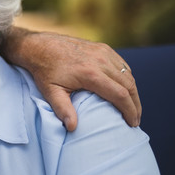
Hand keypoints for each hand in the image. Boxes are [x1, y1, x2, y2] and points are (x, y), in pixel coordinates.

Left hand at [0, 27, 140, 130]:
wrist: (39, 46)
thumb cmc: (44, 70)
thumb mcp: (50, 91)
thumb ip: (63, 109)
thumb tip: (72, 128)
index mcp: (90, 73)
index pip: (120, 95)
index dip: (130, 111)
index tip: (132, 123)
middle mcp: (100, 60)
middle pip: (129, 85)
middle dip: (135, 104)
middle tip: (135, 119)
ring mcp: (103, 51)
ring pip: (128, 74)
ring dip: (132, 91)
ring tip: (131, 107)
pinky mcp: (102, 47)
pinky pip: (121, 64)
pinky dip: (127, 77)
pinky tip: (124, 88)